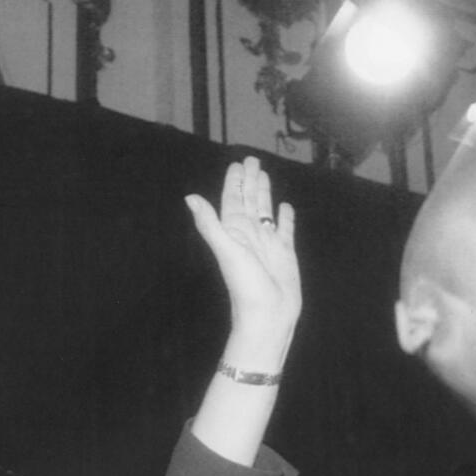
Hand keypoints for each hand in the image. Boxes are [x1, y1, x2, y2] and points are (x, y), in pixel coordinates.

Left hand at [185, 157, 300, 352]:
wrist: (268, 315)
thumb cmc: (245, 285)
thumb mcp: (226, 250)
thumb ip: (209, 223)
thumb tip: (190, 197)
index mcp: (234, 231)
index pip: (232, 200)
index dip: (235, 182)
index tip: (238, 164)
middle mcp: (249, 234)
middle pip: (248, 201)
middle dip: (250, 181)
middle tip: (252, 159)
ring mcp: (267, 243)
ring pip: (264, 210)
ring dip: (264, 193)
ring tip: (265, 174)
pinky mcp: (285, 252)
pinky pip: (284, 229)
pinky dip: (285, 217)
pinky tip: (285, 206)